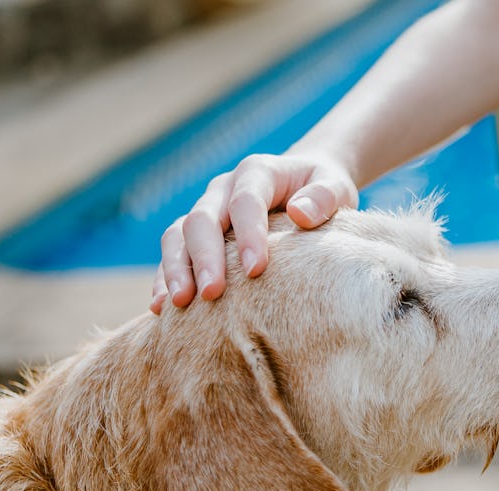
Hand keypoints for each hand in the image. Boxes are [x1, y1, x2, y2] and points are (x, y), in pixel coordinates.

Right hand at [150, 152, 357, 313]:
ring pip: (177, 235)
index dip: (248, 234)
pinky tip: (162, 309)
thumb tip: (300, 214)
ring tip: (179, 304)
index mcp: (257, 173)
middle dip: (205, 257)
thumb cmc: (322, 190)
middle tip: (212, 294)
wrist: (304, 186)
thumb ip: (324, 197)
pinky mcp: (195, 236)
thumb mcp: (335, 186)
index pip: (245, 200)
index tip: (256, 269)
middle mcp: (222, 190)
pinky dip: (165, 278)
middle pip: (202, 219)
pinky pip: (172, 254)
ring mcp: (206, 212)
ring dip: (175, 269)